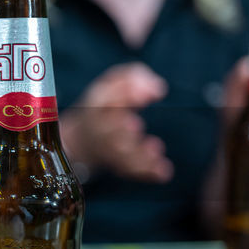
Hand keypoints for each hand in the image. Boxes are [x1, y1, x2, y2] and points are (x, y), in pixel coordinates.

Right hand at [61, 62, 172, 182]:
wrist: (84, 138)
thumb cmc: (104, 106)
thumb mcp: (113, 83)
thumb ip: (133, 77)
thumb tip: (157, 87)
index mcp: (97, 103)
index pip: (107, 98)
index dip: (127, 95)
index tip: (150, 94)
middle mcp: (100, 128)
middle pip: (109, 131)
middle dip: (121, 129)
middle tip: (136, 124)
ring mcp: (108, 149)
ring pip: (121, 155)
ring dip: (138, 154)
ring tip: (156, 148)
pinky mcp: (118, 164)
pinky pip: (131, 170)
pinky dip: (147, 172)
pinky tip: (164, 171)